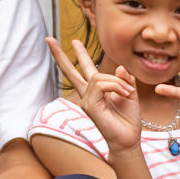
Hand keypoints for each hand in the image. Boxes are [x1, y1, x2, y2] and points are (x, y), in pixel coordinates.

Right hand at [48, 36, 146, 153]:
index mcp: (96, 91)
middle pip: (70, 72)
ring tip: (128, 91)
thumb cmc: (128, 120)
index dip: (80, 55)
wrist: (129, 139)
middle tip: (49, 39)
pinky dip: (116, 86)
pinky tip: (124, 94)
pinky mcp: (89, 106)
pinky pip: (100, 85)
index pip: (84, 71)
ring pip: (96, 77)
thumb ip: (125, 79)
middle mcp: (87, 95)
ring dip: (117, 81)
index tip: (73, 41)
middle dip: (60, 55)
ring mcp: (86, 101)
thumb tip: (119, 66)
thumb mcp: (130, 94)